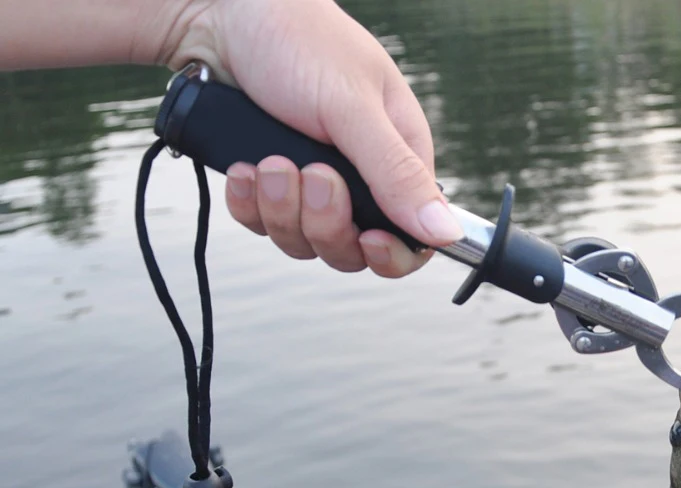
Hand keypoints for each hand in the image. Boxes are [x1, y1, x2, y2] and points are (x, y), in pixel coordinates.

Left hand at [154, 0, 461, 276]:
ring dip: (281, 210)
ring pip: (305, 243)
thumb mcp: (353, 106)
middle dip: (324, 223)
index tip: (367, 240)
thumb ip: (397, 174)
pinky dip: (249, 203)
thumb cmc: (297, 38)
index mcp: (396, 161)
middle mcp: (358, 182)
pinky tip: (243, 168)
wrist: (217, 14)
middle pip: (352, 252)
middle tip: (308, 173)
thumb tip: (447, 233)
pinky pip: (262, 226)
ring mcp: (309, 189)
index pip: (411, 239)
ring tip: (267, 161)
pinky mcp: (268, 190)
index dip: (392, 254)